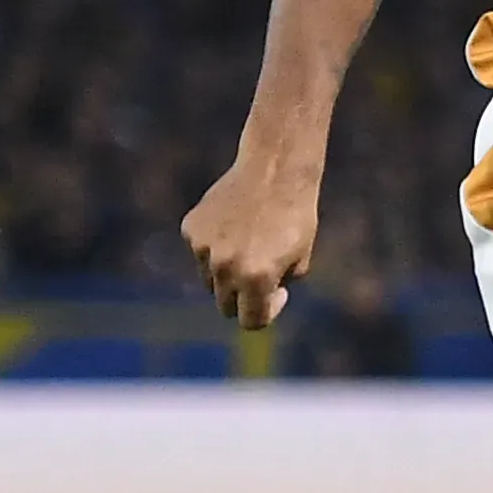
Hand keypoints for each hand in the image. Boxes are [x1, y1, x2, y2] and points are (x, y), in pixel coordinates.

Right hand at [183, 154, 320, 326]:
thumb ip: (278, 286)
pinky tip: (234, 225)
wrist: (275, 170)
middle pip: (226, 306)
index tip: (277, 293)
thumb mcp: (301, 259)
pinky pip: (201, 253)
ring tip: (250, 243)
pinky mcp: (191, 230)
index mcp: (257, 278)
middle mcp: (225, 268)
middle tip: (261, 276)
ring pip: (210, 281)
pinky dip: (215, 248)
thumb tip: (257, 301)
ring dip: (227, 274)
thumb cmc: (296, 216)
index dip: (267, 312)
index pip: (251, 321)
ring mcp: (204, 249)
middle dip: (244, 298)